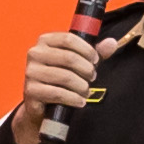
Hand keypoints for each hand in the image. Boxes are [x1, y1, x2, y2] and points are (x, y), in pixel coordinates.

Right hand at [14, 28, 102, 143]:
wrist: (41, 104)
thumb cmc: (61, 79)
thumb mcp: (78, 63)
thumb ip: (95, 53)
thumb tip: (112, 43)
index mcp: (45, 41)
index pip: (69, 38)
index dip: (86, 49)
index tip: (96, 60)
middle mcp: (35, 53)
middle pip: (68, 57)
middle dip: (86, 69)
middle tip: (93, 78)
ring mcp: (31, 72)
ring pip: (64, 76)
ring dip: (81, 86)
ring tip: (86, 91)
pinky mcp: (31, 90)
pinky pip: (57, 93)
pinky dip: (73, 98)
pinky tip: (80, 102)